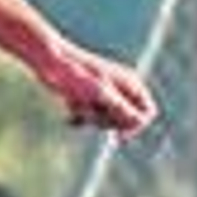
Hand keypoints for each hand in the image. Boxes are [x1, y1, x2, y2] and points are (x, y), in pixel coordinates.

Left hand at [38, 40, 156, 137]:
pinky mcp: (88, 98)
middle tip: (91, 110)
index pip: (147, 113)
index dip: (135, 126)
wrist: (49, 60)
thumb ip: (121, 108)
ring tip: (77, 101)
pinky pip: (90, 119)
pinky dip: (79, 116)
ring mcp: (104, 94)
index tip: (118, 135)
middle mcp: (120, 88)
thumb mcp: (100, 93)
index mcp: (130, 83)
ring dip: (90, 116)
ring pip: (105, 121)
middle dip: (107, 120)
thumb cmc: (76, 73)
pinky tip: (70, 106)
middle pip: (125, 121)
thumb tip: (139, 122)